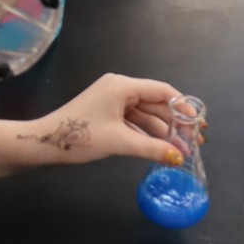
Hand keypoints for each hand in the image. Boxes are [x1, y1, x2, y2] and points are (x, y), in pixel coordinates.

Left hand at [21, 73, 186, 165]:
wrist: (45, 142)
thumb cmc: (81, 136)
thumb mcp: (120, 142)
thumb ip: (152, 148)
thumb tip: (179, 158)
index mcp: (122, 85)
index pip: (162, 91)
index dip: (182, 107)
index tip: (198, 124)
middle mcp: (120, 88)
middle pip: (155, 103)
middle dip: (174, 123)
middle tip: (193, 143)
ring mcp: (112, 101)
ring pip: (145, 114)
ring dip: (161, 131)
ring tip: (180, 150)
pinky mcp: (107, 114)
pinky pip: (133, 121)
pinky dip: (146, 133)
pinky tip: (159, 148)